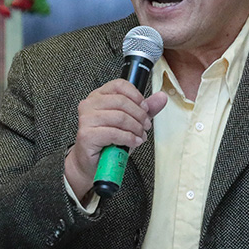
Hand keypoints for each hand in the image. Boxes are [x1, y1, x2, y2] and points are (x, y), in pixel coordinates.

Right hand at [64, 79, 167, 198]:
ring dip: (136, 128)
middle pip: (122, 101)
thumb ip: (145, 109)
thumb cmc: (110, 141)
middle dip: (139, 115)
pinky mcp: (86, 135)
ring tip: (140, 136)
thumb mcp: (131, 121)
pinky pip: (114, 133)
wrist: (94, 163)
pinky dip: (129, 138)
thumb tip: (162, 97)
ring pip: (120, 117)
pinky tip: (134, 142)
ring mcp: (86, 119)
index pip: (119, 85)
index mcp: (98, 96)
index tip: (145, 108)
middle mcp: (89, 104)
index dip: (136, 96)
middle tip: (146, 126)